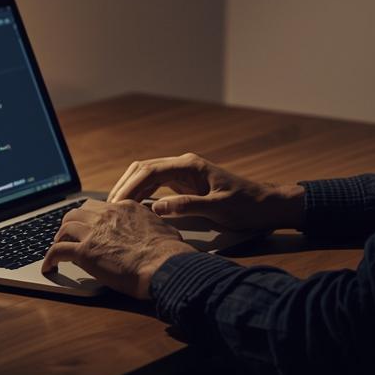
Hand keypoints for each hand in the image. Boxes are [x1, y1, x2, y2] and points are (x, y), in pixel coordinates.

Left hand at [40, 199, 196, 298]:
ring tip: (58, 249)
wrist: (165, 266)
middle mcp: (107, 215)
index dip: (92, 218)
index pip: (100, 207)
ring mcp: (94, 232)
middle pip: (78, 212)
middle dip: (71, 223)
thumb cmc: (170, 253)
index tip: (90, 226)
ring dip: (59, 238)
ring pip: (64, 227)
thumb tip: (157, 229)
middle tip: (69, 235)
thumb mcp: (164, 228)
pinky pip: (57, 251)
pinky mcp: (85, 252)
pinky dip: (50, 259)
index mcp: (126, 207)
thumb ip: (153, 225)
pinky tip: (49, 267)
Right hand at [108, 152, 303, 231]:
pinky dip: (141, 193)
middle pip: (143, 168)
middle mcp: (184, 164)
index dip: (130, 187)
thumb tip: (156, 208)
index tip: (116, 205)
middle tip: (108, 208)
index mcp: (190, 165)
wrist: (266, 205)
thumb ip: (187, 206)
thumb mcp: (218, 208)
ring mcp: (184, 173)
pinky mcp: (185, 183)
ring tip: (115, 209)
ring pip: (147, 175)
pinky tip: (132, 208)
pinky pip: (156, 184)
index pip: (150, 170)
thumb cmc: (245, 206)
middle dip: (124, 185)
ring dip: (130, 188)